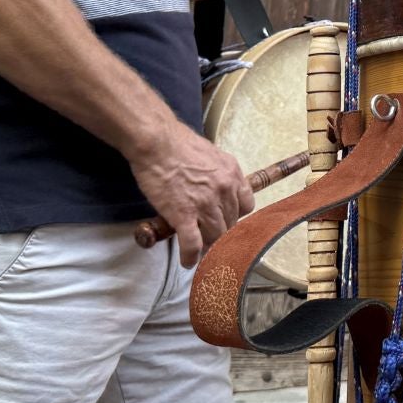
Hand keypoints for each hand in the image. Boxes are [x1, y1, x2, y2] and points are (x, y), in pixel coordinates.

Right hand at [126, 122, 253, 266]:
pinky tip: (187, 261)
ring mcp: (205, 203)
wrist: (156, 141)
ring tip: (200, 254)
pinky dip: (191, 256)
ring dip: (208, 248)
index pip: (246, 205)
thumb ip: (217, 173)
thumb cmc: (177, 144)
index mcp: (232, 173)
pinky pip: (192, 244)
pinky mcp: (184, 214)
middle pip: (230, 224)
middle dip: (220, 234)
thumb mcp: (210, 154)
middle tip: (210, 241)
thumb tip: (214, 187)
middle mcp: (224, 189)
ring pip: (215, 236)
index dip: (234, 216)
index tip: (225, 221)